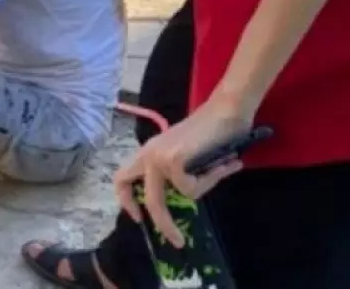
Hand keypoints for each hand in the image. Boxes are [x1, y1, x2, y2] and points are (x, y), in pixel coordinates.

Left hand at [114, 92, 253, 247]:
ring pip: (180, 193)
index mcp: (149, 152)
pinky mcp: (173, 159)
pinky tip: (222, 162)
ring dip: (204, 186)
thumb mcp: (189, 158)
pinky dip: (210, 179)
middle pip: (147, 197)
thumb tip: (186, 198)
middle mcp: (149, 154)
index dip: (126, 201)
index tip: (138, 218)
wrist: (227, 110)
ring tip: (221, 167)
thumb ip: (181, 175)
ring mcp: (159, 156)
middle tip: (176, 239)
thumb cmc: (213, 131)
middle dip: (163, 223)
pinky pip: (191, 187)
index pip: (122, 178)